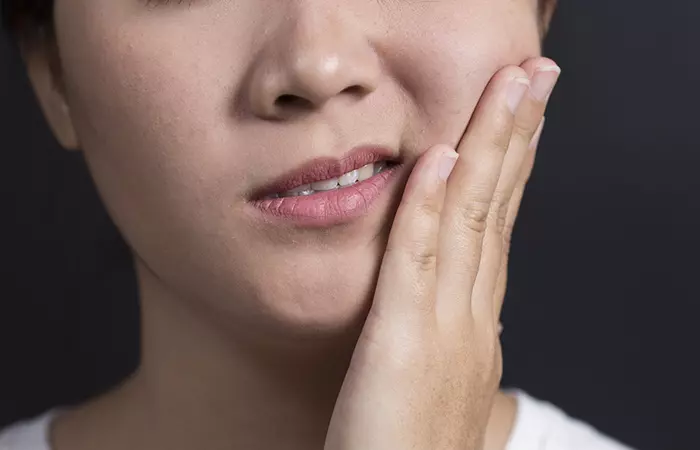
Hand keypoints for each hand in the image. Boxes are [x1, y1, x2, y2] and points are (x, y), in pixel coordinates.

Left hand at [325, 57, 559, 449]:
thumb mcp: (445, 400)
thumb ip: (468, 366)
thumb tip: (498, 367)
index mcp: (476, 328)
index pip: (499, 229)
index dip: (515, 167)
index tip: (523, 116)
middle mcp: (474, 320)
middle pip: (498, 210)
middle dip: (519, 136)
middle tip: (536, 74)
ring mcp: (447, 329)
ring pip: (473, 221)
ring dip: (492, 148)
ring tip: (510, 87)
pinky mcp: (406, 345)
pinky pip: (418, 263)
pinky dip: (431, 208)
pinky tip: (444, 158)